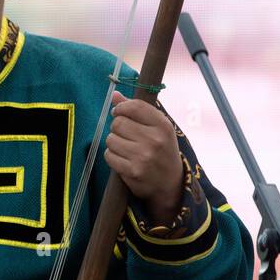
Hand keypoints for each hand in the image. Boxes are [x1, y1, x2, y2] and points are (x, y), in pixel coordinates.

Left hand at [104, 90, 183, 222]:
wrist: (170, 184)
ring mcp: (143, 157)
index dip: (121, 108)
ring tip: (125, 148)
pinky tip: (123, 159)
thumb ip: (137, 110)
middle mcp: (154, 140)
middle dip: (117, 127)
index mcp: (163, 125)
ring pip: (111, 139)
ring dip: (114, 142)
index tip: (119, 112)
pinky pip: (109, 155)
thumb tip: (115, 95)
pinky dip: (112, 156)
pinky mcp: (132, 171)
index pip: (134, 107)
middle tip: (125, 134)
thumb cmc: (162, 151)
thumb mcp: (157, 128)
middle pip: (118, 123)